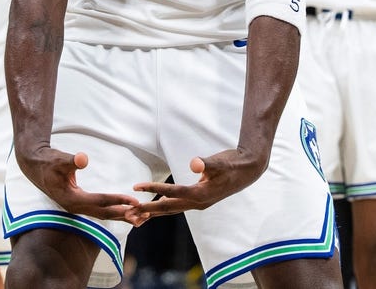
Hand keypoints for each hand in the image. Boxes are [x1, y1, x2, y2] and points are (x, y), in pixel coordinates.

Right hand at [16, 146, 139, 222]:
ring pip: (103, 215)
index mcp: (72, 199)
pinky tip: (125, 213)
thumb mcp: (59, 159)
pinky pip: (100, 210)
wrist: (35, 166)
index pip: (100, 201)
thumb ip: (72, 160)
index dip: (118, 200)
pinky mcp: (79, 203)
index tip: (134, 201)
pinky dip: (114, 212)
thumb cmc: (48, 161)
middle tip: (144, 215)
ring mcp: (77, 207)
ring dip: (121, 216)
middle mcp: (75, 207)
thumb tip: (83, 159)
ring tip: (141, 219)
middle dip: (124, 214)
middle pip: (104, 214)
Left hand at [128, 149, 264, 225]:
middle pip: (168, 208)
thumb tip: (194, 163)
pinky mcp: (199, 200)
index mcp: (200, 194)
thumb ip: (206, 163)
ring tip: (136, 215)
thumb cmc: (232, 163)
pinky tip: (157, 203)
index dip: (153, 189)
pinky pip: (177, 205)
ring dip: (154, 212)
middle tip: (128, 212)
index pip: (172, 193)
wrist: (248, 170)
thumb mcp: (220, 161)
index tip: (135, 187)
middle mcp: (198, 203)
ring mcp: (199, 203)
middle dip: (147, 210)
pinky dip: (165, 206)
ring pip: (172, 209)